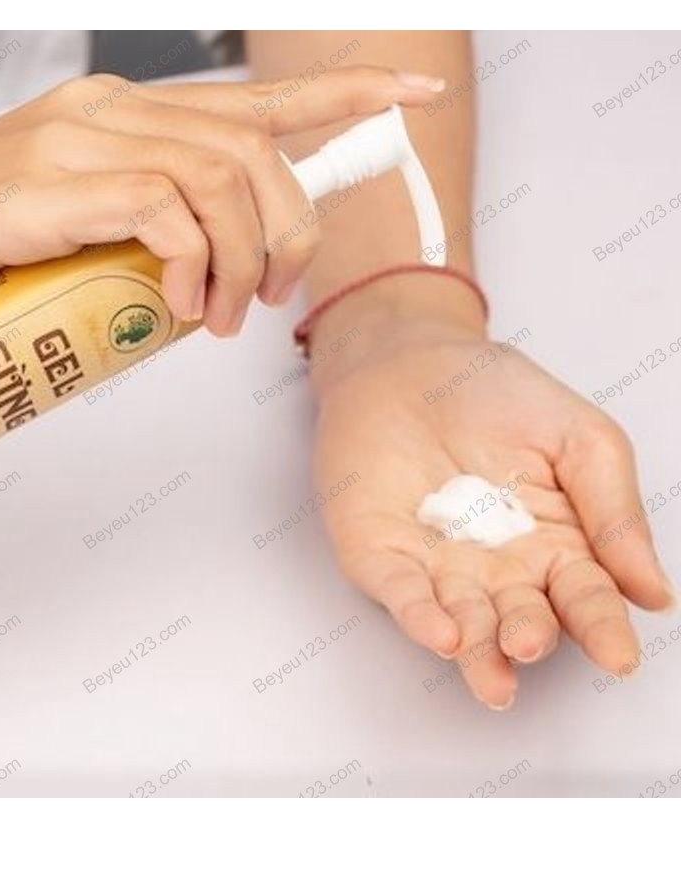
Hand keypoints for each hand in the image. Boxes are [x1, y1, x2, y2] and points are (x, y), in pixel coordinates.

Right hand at [0, 68, 443, 337]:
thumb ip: (130, 235)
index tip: (411, 93)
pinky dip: (196, 266)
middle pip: (256, 147)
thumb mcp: (65, 233)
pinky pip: (168, 212)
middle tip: (272, 299)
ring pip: (224, 179)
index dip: (343, 90)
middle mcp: (107, 109)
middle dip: (293, 230)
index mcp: (118, 115)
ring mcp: (77, 141)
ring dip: (248, 261)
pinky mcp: (49, 186)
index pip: (251, 98)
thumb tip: (195, 281)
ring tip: (220, 320)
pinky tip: (179, 307)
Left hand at [311, 277, 673, 709]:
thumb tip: (652, 592)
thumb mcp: (578, 438)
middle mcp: (497, 568)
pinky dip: (417, 614)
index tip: (618, 656)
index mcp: (554, 545)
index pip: (583, 595)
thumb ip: (613, 511)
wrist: (409, 358)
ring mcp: (436, 564)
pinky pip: (399, 591)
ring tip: (490, 675)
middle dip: (526, 635)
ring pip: (460, 619)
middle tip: (529, 643)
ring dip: (473, 649)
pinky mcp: (380, 553)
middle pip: (519, 617)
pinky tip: (440, 633)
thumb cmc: (495, 394)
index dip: (602, 626)